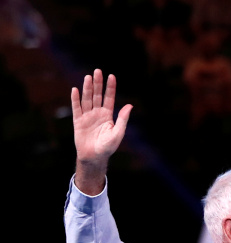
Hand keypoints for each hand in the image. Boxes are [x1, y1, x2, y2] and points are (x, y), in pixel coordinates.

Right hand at [71, 69, 131, 191]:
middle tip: (98, 71)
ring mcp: (87, 116)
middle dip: (98, 83)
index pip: (109, 98)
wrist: (94, 157)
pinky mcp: (78, 121)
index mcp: (108, 115)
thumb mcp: (118, 133)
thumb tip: (129, 105)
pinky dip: (76, 99)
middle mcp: (97, 113)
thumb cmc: (108, 147)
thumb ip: (123, 119)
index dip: (110, 87)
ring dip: (88, 88)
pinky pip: (76, 108)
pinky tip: (76, 90)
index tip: (112, 76)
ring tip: (88, 77)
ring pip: (87, 99)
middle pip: (97, 95)